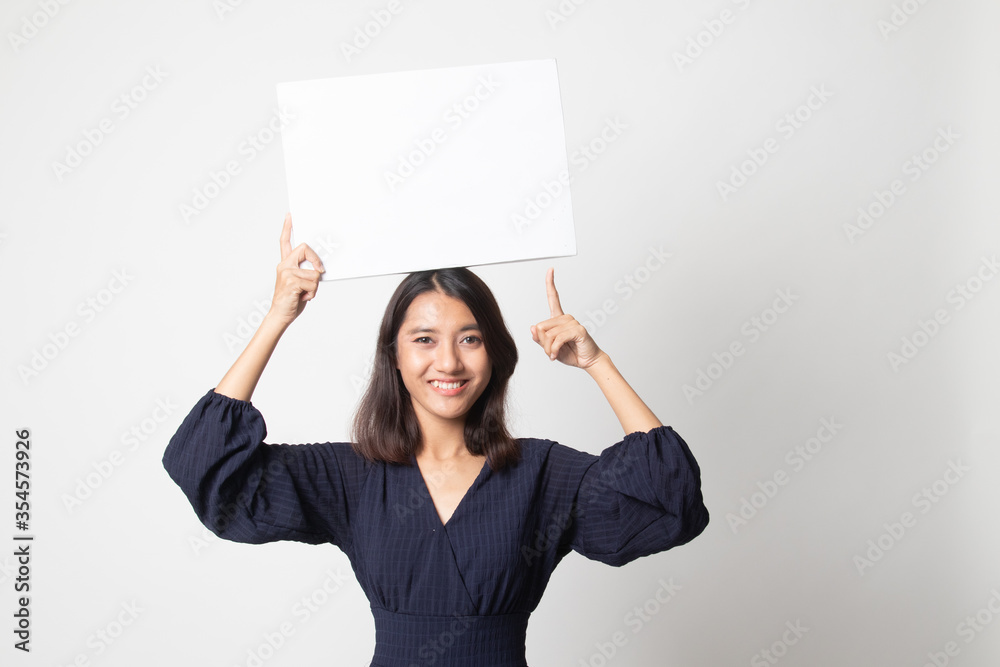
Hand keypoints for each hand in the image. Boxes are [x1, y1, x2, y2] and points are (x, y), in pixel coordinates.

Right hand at [267, 213, 324, 327]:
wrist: (281, 315)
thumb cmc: (292, 299)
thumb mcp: (300, 282)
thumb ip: (306, 271)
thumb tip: (319, 268)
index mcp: (285, 264)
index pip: (285, 242)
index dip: (288, 228)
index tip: (290, 216)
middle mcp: (284, 265)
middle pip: (305, 249)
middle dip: (316, 260)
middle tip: (320, 271)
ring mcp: (286, 273)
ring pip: (314, 273)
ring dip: (314, 287)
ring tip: (304, 293)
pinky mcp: (291, 282)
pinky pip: (312, 283)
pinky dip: (312, 293)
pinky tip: (302, 297)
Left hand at [530, 267, 604, 368]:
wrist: (588, 361)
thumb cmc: (571, 353)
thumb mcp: (550, 347)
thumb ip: (541, 339)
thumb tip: (533, 327)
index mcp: (559, 319)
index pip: (553, 298)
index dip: (550, 283)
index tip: (551, 270)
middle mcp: (566, 318)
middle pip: (541, 326)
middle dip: (543, 343)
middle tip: (550, 352)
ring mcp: (573, 322)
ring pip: (548, 334)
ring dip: (548, 349)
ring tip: (554, 354)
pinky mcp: (578, 330)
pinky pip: (557, 339)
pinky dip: (554, 349)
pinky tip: (556, 354)